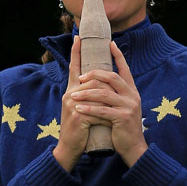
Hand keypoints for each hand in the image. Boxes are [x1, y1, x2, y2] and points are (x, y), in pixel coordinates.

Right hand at [53, 36, 112, 171]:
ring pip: (97, 92)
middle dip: (103, 77)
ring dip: (109, 98)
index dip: (76, 52)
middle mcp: (70, 94)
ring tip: (117, 104)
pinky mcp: (78, 115)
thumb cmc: (79, 129)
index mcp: (71, 90)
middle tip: (113, 77)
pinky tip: (111, 120)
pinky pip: (98, 109)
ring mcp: (72, 104)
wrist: (69, 148)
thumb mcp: (83, 109)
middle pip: (91, 78)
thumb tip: (103, 85)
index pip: (74, 67)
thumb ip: (89, 96)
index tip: (79, 37)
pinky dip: (106, 115)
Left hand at [71, 41, 147, 166]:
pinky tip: (79, 109)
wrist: (133, 147)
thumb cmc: (122, 126)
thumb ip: (114, 94)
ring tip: (73, 96)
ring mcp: (129, 105)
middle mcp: (132, 95)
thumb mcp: (121, 107)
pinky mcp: (123, 117)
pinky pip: (102, 110)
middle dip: (93, 74)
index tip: (110, 43)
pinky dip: (89, 109)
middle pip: (111, 77)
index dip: (118, 55)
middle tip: (80, 78)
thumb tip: (99, 82)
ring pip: (104, 93)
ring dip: (86, 93)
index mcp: (131, 90)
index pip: (124, 68)